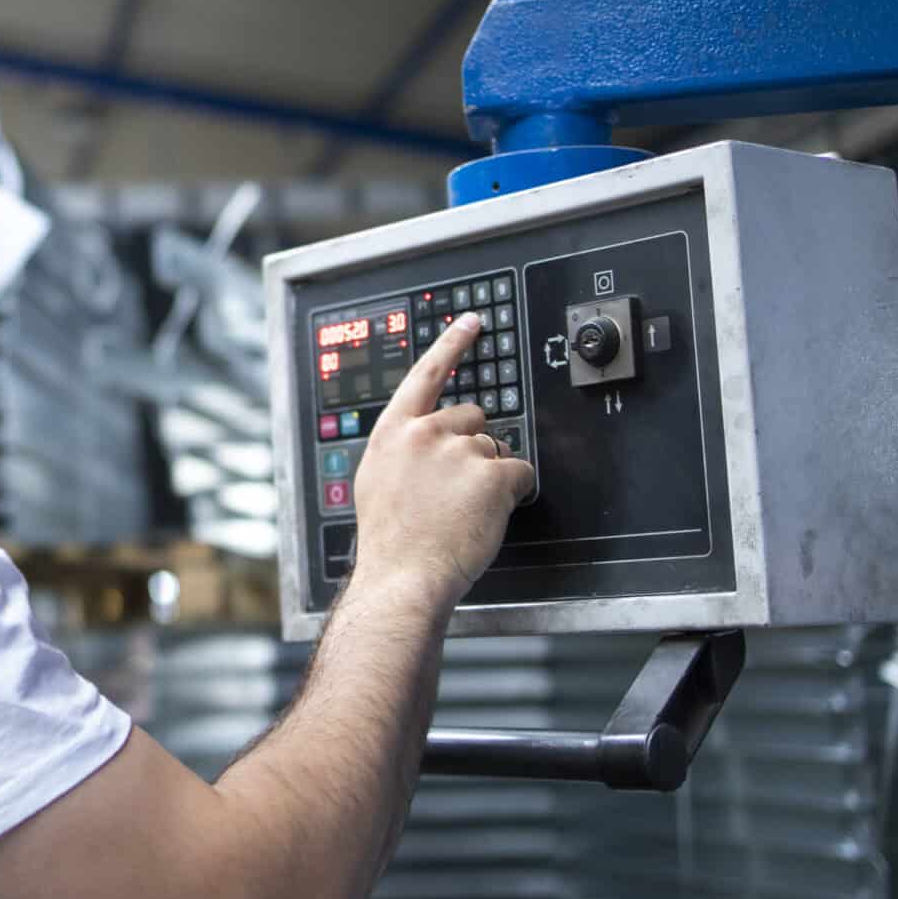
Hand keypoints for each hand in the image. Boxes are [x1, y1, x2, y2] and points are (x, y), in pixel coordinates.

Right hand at [348, 313, 534, 620]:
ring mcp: (459, 452)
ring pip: (496, 449)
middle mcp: (425, 434)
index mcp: (393, 434)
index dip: (452, 343)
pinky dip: (513, 493)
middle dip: (474, 446)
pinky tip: (487, 515)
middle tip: (457, 488)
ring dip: (490, 476)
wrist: (402, 578)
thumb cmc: (391, 541)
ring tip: (464, 511)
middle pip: (474, 418)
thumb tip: (418, 445)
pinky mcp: (491, 475)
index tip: (471, 321)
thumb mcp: (377, 481)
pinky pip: (520, 474)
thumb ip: (400, 452)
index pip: (427, 374)